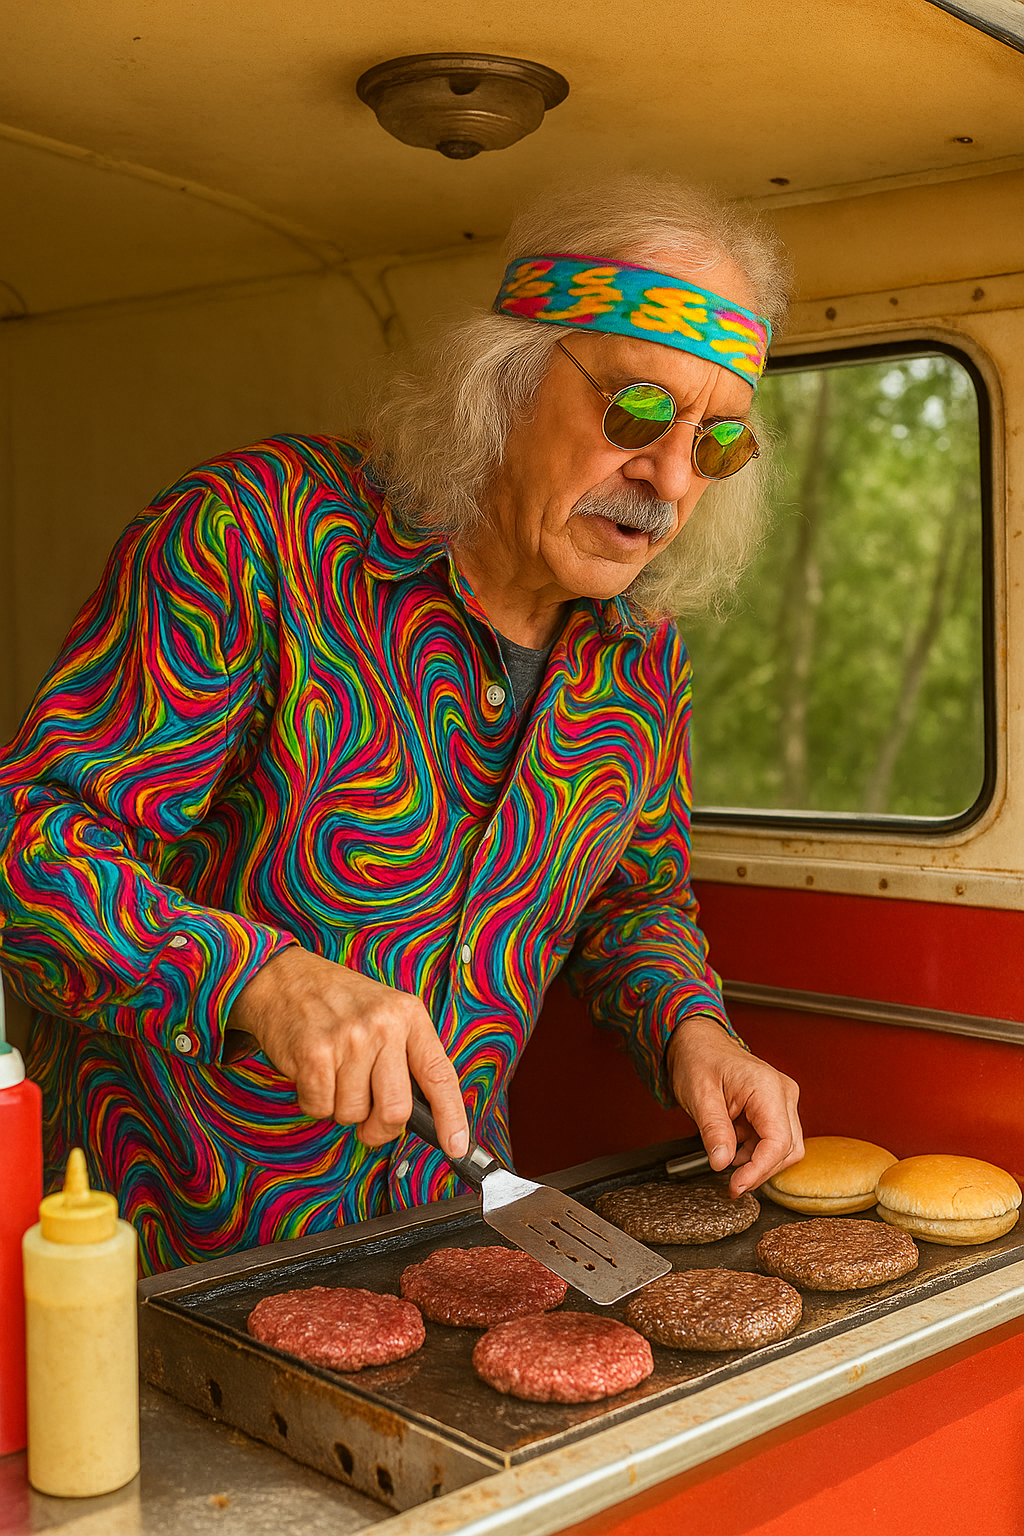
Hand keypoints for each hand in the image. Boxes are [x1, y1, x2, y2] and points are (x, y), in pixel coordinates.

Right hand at [229, 947, 468, 1157]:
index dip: (451, 1117)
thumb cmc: (340, 1001)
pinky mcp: (315, 1054)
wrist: (286, 978)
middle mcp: (383, 1025)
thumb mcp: (386, 1013)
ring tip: (335, 1075)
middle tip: (370, 1123)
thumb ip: (406, 1056)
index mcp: (409, 1015)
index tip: (456, 1146)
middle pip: (396, 1110)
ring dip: (342, 1108)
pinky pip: (321, 1109)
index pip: (440, 1075)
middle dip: (381, 1129)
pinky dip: (315, 1102)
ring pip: (353, 1114)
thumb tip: (423, 1115)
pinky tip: (315, 1073)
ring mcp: (349, 1039)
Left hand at [666, 1015, 802, 1196]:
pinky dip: (754, 1151)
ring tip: (726, 1153)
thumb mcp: (698, 1096)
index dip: (760, 1170)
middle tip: (732, 1184)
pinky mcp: (776, 1108)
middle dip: (760, 1170)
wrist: (698, 1042)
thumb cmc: (699, 1059)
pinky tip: (732, 1144)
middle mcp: (783, 1093)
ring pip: (785, 1148)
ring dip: (757, 1161)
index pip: (778, 1142)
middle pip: (788, 1149)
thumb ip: (713, 1130)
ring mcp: (782, 1100)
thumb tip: (721, 1163)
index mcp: (767, 1087)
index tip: (737, 1187)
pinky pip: (774, 1140)